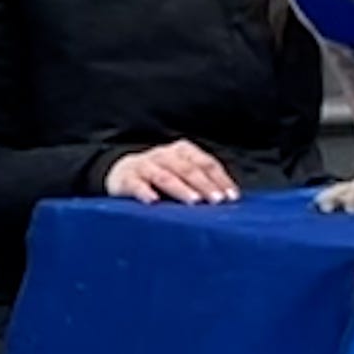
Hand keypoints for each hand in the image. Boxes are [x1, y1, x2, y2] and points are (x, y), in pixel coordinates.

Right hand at [105, 140, 238, 203]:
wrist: (121, 174)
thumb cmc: (161, 178)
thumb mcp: (182, 175)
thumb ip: (202, 183)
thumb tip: (230, 201)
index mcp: (183, 151)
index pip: (206, 163)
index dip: (220, 179)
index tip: (232, 197)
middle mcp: (164, 155)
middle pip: (187, 168)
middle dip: (204, 185)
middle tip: (217, 201)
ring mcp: (144, 165)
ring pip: (164, 175)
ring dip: (180, 189)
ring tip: (193, 201)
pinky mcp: (126, 179)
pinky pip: (136, 184)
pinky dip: (144, 192)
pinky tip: (153, 201)